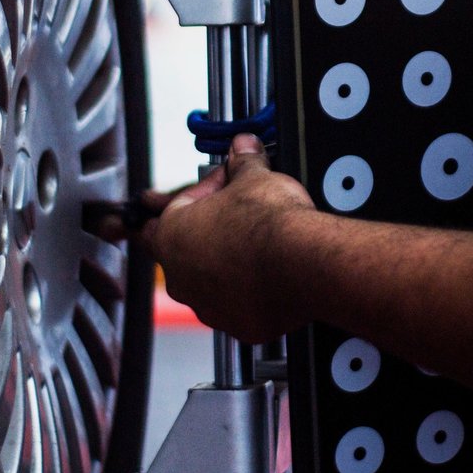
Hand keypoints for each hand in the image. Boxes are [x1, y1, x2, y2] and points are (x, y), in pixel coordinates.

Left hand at [142, 134, 315, 342]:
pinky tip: (268, 277)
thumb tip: (243, 147)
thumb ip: (243, 163)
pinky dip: (249, 293)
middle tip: (228, 215)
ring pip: (209, 282)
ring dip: (225, 266)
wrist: (303, 263)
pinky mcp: (238, 325)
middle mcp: (182, 276)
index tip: (208, 188)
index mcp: (174, 234)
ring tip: (253, 248)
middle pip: (184, 249)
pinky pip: (239, 306)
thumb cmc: (269, 224)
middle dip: (205, 232)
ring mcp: (208, 306)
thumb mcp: (254, 177)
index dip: (193, 195)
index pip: (169, 210)